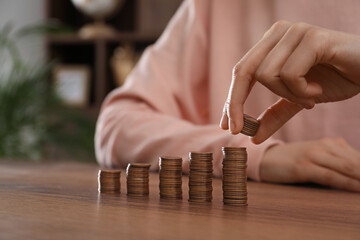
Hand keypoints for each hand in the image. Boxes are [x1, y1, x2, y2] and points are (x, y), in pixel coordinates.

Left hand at [220, 21, 359, 142]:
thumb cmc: (335, 78)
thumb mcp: (297, 101)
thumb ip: (275, 115)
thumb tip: (252, 137)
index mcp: (271, 43)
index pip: (241, 71)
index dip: (230, 100)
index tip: (226, 126)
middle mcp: (279, 32)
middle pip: (244, 71)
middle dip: (238, 104)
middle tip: (244, 130)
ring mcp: (295, 32)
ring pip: (267, 75)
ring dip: (288, 96)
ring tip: (309, 97)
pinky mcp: (313, 38)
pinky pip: (290, 74)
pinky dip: (302, 91)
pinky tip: (318, 89)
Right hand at [261, 138, 359, 191]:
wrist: (265, 158)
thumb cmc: (293, 160)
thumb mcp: (316, 156)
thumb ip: (335, 161)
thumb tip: (356, 175)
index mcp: (329, 143)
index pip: (357, 157)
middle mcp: (323, 146)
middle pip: (355, 162)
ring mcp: (312, 155)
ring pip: (346, 167)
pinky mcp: (302, 166)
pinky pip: (330, 176)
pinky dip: (347, 183)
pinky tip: (357, 189)